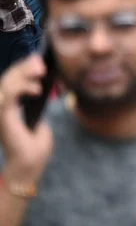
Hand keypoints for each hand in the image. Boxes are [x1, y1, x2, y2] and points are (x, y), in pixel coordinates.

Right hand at [0, 55, 53, 186]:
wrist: (29, 165)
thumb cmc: (34, 146)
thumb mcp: (39, 119)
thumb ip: (36, 104)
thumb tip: (40, 86)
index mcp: (8, 106)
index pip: (11, 80)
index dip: (23, 67)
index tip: (39, 60)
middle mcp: (1, 106)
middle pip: (8, 78)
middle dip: (24, 66)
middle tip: (40, 62)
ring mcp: (1, 112)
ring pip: (6, 83)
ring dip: (24, 74)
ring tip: (40, 71)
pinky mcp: (4, 117)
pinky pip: (8, 97)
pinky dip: (21, 88)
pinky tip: (36, 89)